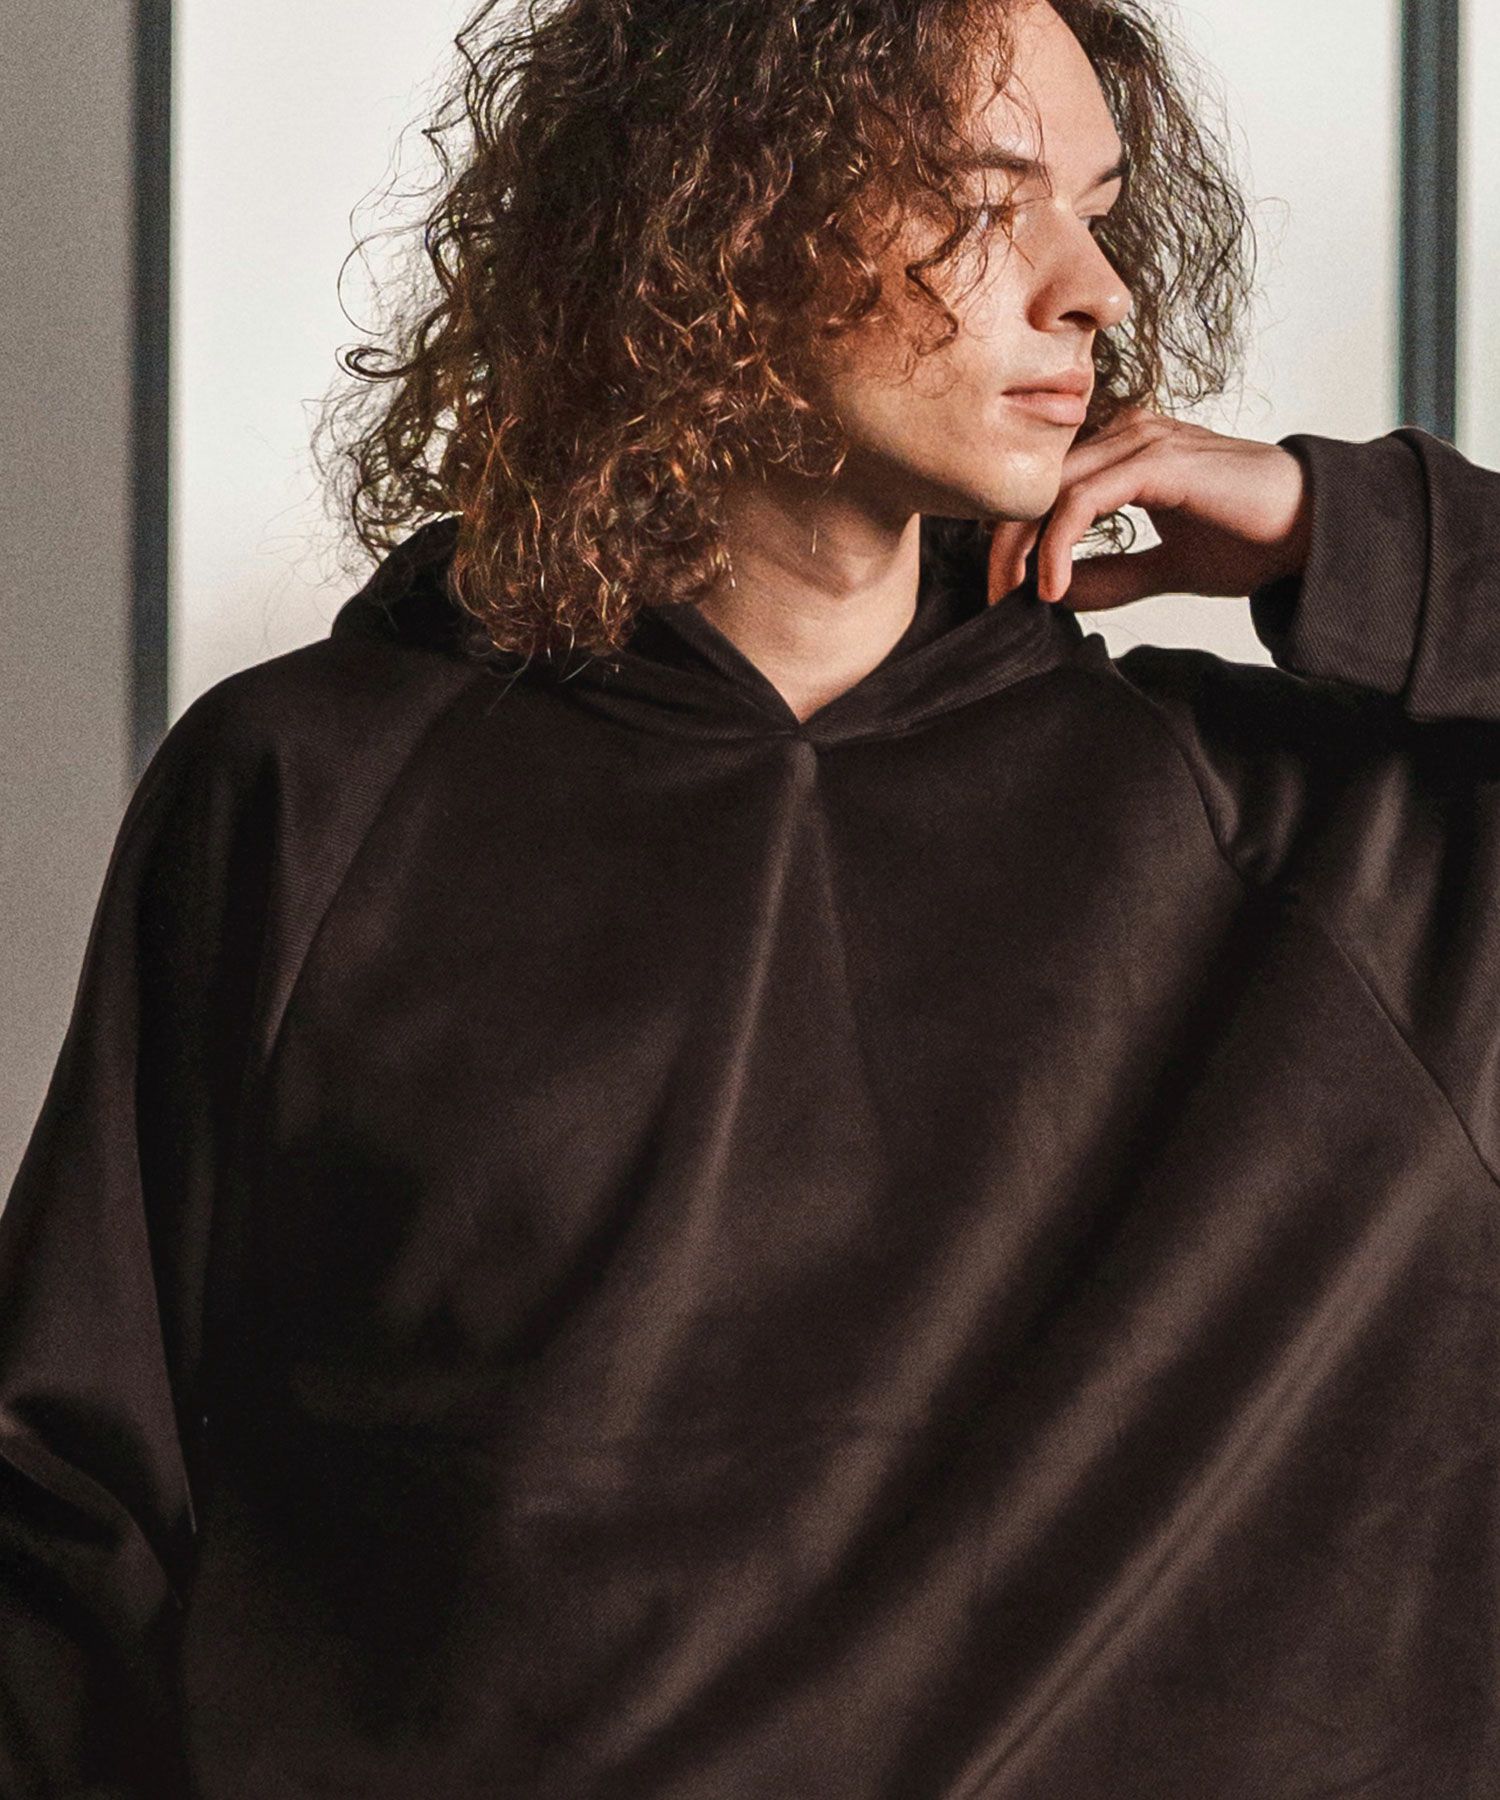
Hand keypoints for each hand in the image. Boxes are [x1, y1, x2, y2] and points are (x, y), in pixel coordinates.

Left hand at [986, 405, 1313, 610]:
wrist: (1315, 529)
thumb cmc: (1251, 541)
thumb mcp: (1163, 566)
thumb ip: (1109, 575)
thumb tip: (1050, 592)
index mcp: (1126, 451)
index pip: (1047, 485)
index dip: (1014, 536)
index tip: (1005, 589)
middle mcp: (1128, 434)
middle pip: (1037, 483)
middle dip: (1005, 543)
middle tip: (994, 597)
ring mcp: (1142, 441)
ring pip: (1051, 489)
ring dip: (1022, 548)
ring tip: (1017, 595)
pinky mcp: (1156, 460)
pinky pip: (1082, 501)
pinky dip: (1058, 545)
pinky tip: (1053, 587)